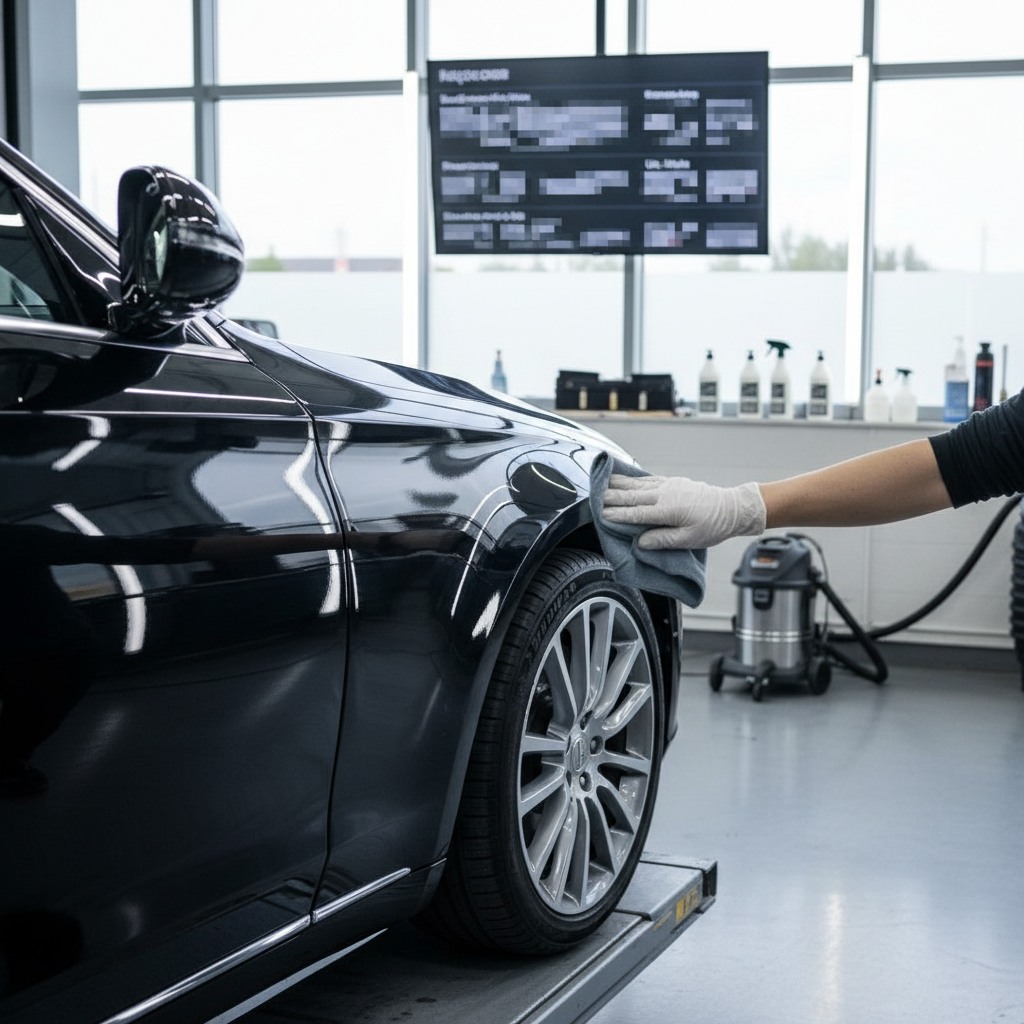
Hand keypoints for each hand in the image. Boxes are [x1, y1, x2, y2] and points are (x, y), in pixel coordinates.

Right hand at [602, 474, 765, 549]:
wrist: (731, 507)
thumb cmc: (712, 526)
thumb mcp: (689, 539)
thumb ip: (663, 540)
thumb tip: (640, 543)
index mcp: (668, 510)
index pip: (636, 513)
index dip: (617, 515)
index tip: (601, 515)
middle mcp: (666, 494)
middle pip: (633, 495)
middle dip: (612, 497)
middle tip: (594, 498)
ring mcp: (669, 485)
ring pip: (638, 484)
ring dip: (619, 484)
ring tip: (603, 483)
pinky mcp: (673, 482)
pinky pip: (647, 479)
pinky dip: (633, 478)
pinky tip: (624, 478)